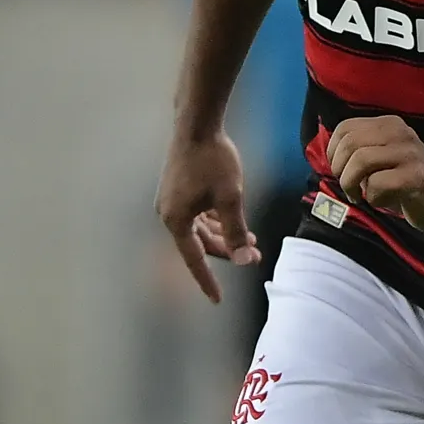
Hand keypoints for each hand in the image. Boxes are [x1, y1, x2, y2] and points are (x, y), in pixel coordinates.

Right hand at [155, 129, 257, 302]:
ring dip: (224, 235)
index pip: (194, 259)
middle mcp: (169, 214)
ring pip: (200, 229)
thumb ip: (235, 231)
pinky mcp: (179, 188)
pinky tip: (233, 219)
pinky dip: (215, 220)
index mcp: (176, 220)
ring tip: (250, 239)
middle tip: (253, 255)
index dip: (207, 280)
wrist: (196, 123)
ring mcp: (172, 201)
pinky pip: (197, 215)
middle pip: (199, 244)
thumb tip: (243, 260)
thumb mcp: (230, 198)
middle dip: (227, 251)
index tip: (217, 300)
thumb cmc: (213, 160)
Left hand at [326, 115, 423, 232]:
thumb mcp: (383, 158)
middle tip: (349, 187)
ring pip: (361, 161)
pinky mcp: (415, 177)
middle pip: (350, 143)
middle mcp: (400, 132)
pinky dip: (372, 198)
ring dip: (351, 184)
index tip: (340, 170)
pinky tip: (383, 201)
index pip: (345, 128)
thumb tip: (331, 157)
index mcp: (390, 124)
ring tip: (359, 196)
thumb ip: (360, 151)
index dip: (333, 152)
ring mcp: (409, 153)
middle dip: (340, 170)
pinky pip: (377, 184)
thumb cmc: (407, 181)